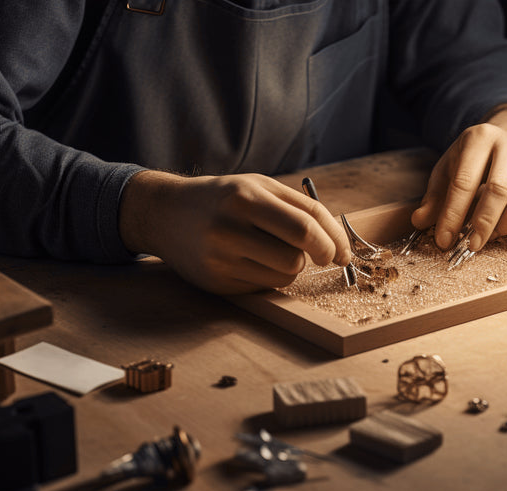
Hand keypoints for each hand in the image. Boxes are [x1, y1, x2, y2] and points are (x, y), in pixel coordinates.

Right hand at [119, 171, 350, 293]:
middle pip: (295, 258)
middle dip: (315, 259)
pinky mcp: (216, 283)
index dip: (331, 243)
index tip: (340, 253)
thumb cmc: (225, 197)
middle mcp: (229, 229)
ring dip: (291, 267)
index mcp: (245, 197)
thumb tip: (339, 245)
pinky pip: (263, 287)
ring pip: (283, 277)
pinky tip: (252, 260)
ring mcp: (220, 259)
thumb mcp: (260, 186)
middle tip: (319, 256)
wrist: (166, 213)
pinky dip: (269, 276)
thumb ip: (302, 208)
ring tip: (274, 251)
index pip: (304, 228)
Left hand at [411, 104, 506, 250]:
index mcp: (479, 138)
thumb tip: (419, 221)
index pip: (464, 181)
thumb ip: (434, 196)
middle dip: (483, 223)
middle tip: (472, 245)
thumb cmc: (475, 158)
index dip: (453, 215)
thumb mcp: (448, 169)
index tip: (445, 240)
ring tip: (495, 233)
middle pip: (499, 189)